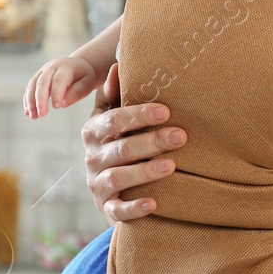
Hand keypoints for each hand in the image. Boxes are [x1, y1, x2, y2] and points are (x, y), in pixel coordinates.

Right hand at [23, 56, 98, 118]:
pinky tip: (28, 112)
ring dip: (31, 102)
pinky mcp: (37, 77)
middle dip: (40, 99)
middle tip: (42, 114)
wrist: (77, 64)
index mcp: (66, 67)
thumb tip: (62, 104)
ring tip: (33, 116)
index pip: (59, 80)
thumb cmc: (84, 76)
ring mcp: (42, 71)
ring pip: (33, 85)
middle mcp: (51, 67)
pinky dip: (27, 101)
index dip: (56, 93)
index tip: (57, 107)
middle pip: (42, 82)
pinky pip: (30, 89)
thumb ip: (76, 92)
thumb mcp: (87, 83)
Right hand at [82, 63, 186, 220]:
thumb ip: (114, 94)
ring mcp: (97, 183)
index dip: (138, 115)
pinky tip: (154, 203)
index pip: (113, 120)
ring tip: (171, 167)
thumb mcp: (110, 117)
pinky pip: (117, 210)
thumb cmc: (116, 142)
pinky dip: (134, 207)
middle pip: (120, 149)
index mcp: (93, 130)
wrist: (107, 187)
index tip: (166, 110)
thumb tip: (118, 63)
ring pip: (118, 177)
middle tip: (181, 137)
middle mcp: (92, 157)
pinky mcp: (105, 207)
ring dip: (144, 172)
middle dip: (151, 142)